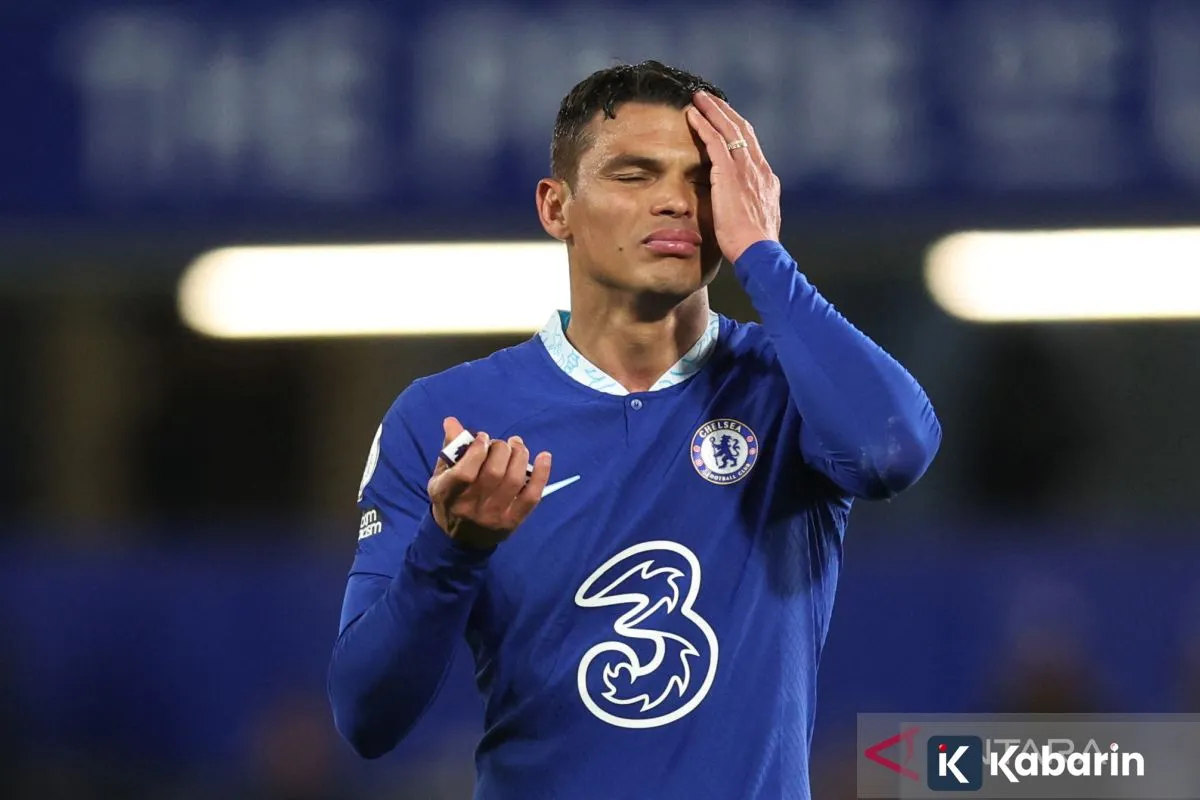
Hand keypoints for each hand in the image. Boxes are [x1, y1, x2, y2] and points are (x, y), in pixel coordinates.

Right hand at [427, 417, 551, 549]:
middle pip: (494, 473)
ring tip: (517, 444)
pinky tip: (545, 456)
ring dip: (519, 455)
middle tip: (501, 443)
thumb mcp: (442, 476)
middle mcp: (471, 507)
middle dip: (501, 449)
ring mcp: (493, 516)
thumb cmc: (450, 499)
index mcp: (448, 494)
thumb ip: (450, 449)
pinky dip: (541, 474)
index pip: (465, 472)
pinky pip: (532, 497)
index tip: (483, 438)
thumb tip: (452, 421)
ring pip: (513, 481)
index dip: (478, 449)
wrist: (460, 541)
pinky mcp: (512, 522)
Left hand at [686, 91, 780, 262]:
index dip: (737, 130)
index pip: (751, 146)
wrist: (759, 252)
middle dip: (726, 112)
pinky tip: (692, 115)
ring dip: (713, 110)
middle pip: (742, 130)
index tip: (726, 120)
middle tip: (710, 98)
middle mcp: (758, 168)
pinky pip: (715, 142)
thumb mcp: (755, 221)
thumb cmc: (754, 245)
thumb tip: (740, 207)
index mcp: (766, 179)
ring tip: (699, 98)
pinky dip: (703, 125)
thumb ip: (749, 207)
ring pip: (729, 129)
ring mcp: (745, 169)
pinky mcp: (729, 174)